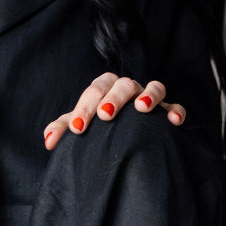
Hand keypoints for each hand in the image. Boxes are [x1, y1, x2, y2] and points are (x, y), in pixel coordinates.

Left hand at [42, 73, 184, 149]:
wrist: (122, 137)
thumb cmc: (98, 127)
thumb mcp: (80, 125)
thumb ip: (63, 129)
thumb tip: (49, 141)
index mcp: (105, 88)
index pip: (95, 90)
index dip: (85, 106)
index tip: (79, 128)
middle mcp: (128, 89)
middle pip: (123, 84)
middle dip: (114, 98)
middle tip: (105, 115)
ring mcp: (150, 98)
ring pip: (154, 87)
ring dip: (149, 95)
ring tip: (142, 109)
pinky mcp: (167, 112)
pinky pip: (175, 106)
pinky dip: (175, 111)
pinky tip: (173, 122)